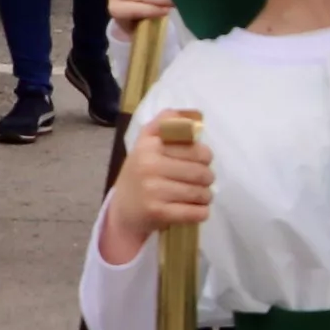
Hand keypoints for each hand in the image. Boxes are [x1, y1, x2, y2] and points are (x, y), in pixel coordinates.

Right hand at [97, 113, 212, 264]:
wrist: (121, 211)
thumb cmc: (139, 173)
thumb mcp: (144, 144)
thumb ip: (163, 125)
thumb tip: (190, 116)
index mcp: (149, 145)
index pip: (194, 148)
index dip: (204, 156)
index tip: (201, 161)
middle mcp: (149, 165)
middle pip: (200, 171)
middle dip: (208, 178)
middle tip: (203, 182)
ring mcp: (153, 190)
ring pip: (200, 193)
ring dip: (206, 196)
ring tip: (200, 196)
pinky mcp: (158, 213)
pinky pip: (195, 212)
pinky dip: (202, 212)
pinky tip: (197, 209)